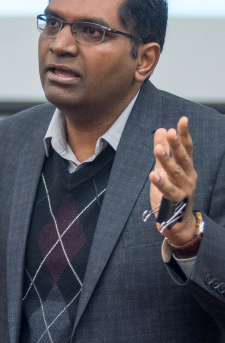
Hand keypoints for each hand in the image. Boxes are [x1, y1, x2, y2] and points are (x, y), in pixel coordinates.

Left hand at [149, 116, 197, 244]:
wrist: (178, 222)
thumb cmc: (172, 192)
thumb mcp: (166, 169)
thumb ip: (164, 151)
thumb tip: (162, 129)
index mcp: (187, 168)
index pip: (187, 148)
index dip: (184, 134)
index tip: (182, 120)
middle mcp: (188, 177)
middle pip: (183, 158)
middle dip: (176, 145)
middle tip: (170, 133)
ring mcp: (184, 190)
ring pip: (175, 173)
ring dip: (166, 161)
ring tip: (157, 149)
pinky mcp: (177, 202)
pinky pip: (168, 191)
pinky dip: (161, 183)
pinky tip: (153, 175)